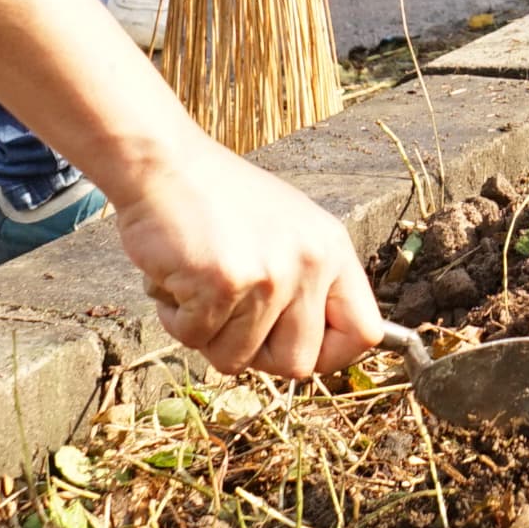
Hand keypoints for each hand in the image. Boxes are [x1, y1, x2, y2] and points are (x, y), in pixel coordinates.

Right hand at [103, 133, 387, 378]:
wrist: (164, 164)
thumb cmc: (215, 198)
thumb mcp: (286, 229)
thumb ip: (306, 284)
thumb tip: (318, 353)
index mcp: (331, 249)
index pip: (364, 332)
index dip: (330, 355)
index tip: (294, 347)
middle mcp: (310, 263)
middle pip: (298, 363)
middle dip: (256, 353)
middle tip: (228, 316)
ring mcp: (269, 275)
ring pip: (238, 358)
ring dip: (206, 332)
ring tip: (198, 282)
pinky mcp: (223, 284)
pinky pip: (194, 338)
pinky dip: (175, 317)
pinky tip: (175, 274)